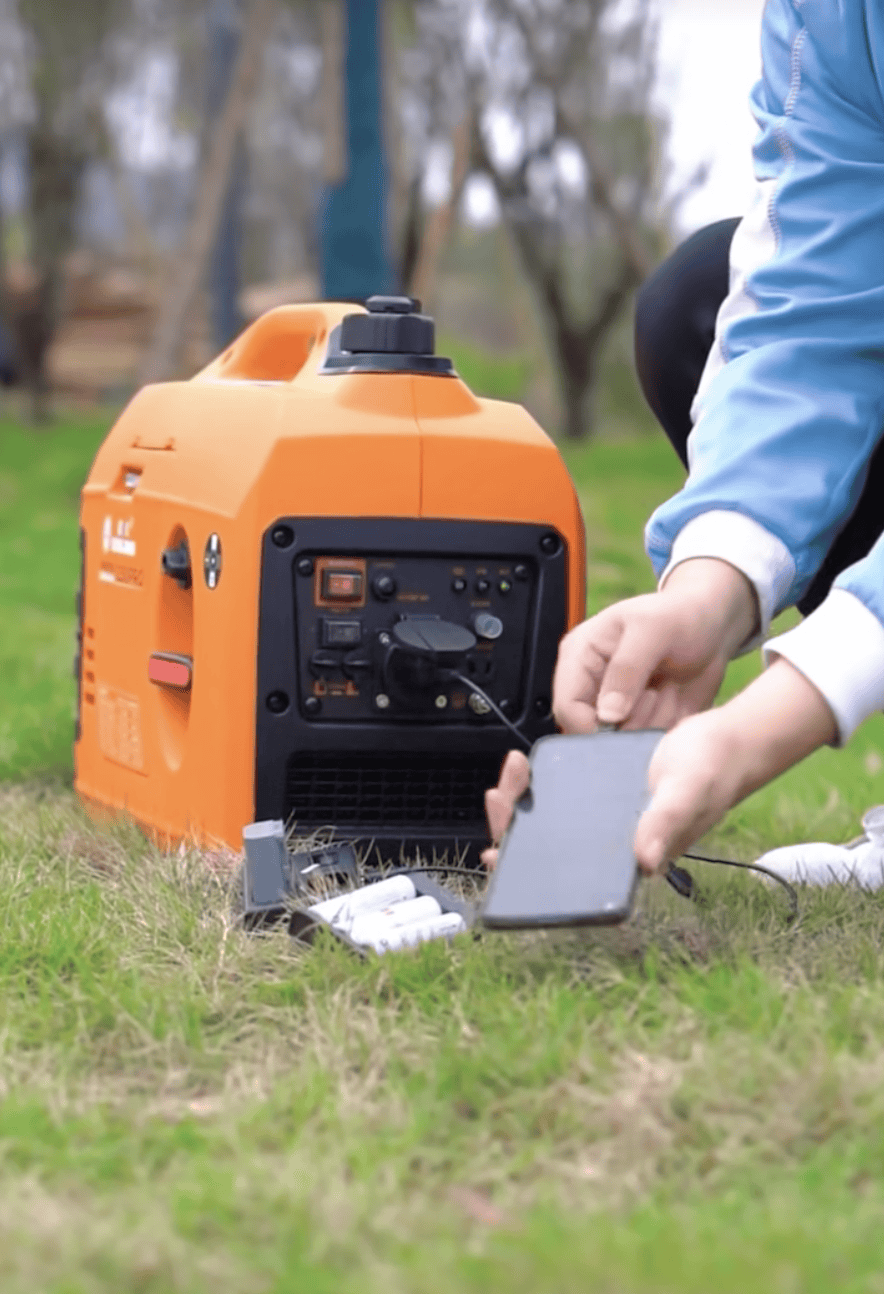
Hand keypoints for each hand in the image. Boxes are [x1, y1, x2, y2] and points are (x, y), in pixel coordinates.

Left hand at [482, 661, 836, 876]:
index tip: (499, 852)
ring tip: (514, 770)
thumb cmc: (715, 770)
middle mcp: (615, 842)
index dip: (530, 869)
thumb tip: (644, 863)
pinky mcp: (608, 796)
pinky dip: (544, 784)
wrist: (730, 740)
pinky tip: (532, 767)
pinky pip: (566, 796)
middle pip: (551, 846)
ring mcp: (609, 820)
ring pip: (553, 820)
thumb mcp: (687, 791)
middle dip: (516, 825)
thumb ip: (666, 824)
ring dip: (526, 802)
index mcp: (631, 855)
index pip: (570, 874)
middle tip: (501, 794)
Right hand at [553, 558, 757, 732]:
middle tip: (655, 691)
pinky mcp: (639, 720)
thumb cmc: (680, 615)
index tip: (625, 718)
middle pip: (590, 731)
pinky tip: (672, 700)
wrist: (715, 627)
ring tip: (667, 689)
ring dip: (650, 721)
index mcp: (580, 656)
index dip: (590, 723)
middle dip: (628, 720)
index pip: (566, 706)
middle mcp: (592, 685)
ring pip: (621, 740)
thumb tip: (607, 715)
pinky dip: (663, 728)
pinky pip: (645, 743)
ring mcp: (616, 706)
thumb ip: (627, 668)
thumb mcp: (653, 628)